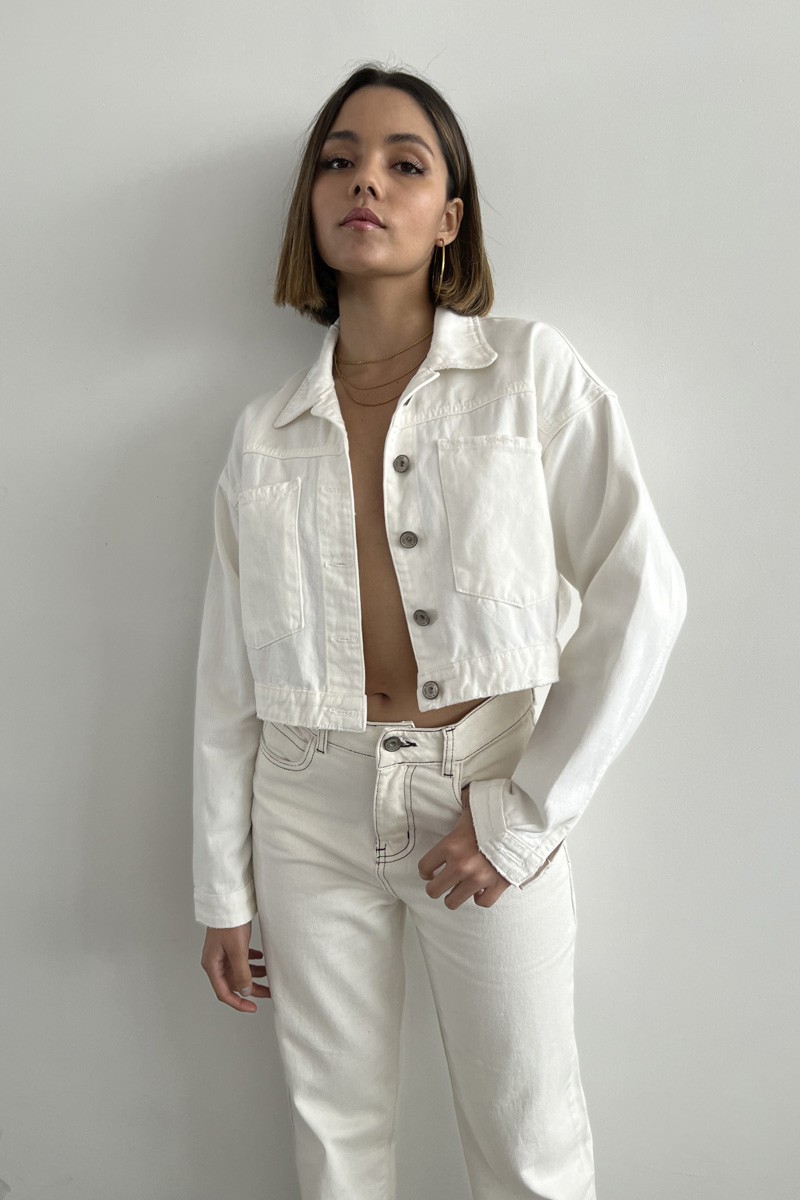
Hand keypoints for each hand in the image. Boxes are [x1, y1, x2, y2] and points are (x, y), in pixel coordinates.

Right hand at [200, 921, 271, 1012]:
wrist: (227, 901)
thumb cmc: (229, 924)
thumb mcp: (238, 951)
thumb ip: (241, 973)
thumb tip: (245, 991)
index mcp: (212, 965)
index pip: (224, 992)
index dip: (238, 1003)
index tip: (252, 1007)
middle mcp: (215, 961)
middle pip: (233, 983)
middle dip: (251, 988)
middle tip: (268, 992)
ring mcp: (222, 953)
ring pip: (239, 971)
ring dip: (253, 974)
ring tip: (269, 974)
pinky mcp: (229, 945)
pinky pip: (241, 959)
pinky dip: (251, 962)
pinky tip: (260, 959)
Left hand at [417, 783, 512, 909]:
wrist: (526, 823)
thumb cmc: (496, 812)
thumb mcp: (474, 803)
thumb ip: (462, 801)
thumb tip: (460, 791)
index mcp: (451, 846)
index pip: (424, 867)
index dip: (425, 870)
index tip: (429, 871)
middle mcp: (461, 866)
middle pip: (434, 890)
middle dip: (436, 886)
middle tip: (442, 881)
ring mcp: (479, 879)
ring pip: (454, 901)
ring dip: (455, 895)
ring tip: (459, 887)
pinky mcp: (497, 886)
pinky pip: (482, 903)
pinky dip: (480, 898)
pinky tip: (480, 889)